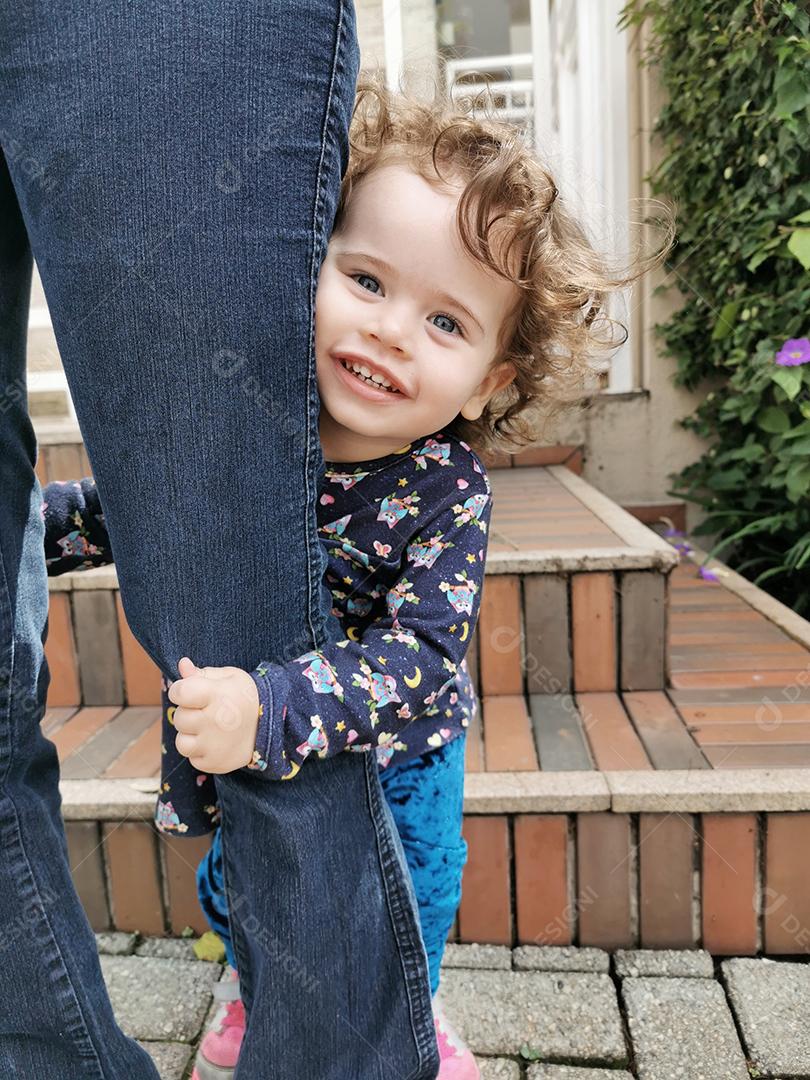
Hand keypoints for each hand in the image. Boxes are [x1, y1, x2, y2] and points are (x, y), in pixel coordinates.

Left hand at [167, 656, 260, 772]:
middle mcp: (215, 721)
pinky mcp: (214, 764)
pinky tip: (215, 742)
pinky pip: (193, 758)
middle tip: (206, 711)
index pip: (180, 692)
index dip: (179, 690)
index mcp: (217, 695)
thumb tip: (182, 664)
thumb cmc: (244, 697)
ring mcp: (214, 746)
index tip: (188, 691)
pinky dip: (200, 751)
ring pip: (182, 742)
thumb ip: (202, 673)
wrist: (271, 727)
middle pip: (180, 718)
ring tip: (208, 729)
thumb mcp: (229, 678)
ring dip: (191, 735)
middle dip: (188, 713)